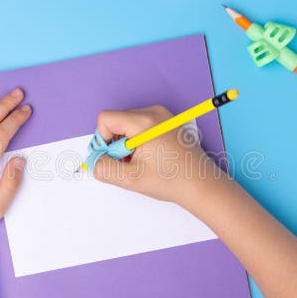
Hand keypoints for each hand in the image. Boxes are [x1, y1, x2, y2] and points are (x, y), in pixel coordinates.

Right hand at [92, 105, 217, 204]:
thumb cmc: (173, 180)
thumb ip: (105, 168)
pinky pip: (141, 126)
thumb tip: (94, 161)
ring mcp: (162, 116)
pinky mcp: (167, 122)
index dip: (102, 140)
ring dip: (126, 144)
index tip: (112, 158)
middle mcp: (154, 112)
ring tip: (140, 162)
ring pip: (128, 124)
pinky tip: (149, 158)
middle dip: (115, 143)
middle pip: (117, 120)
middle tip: (127, 163)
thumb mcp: (131, 179)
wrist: (202, 185)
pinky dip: (138, 141)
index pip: (106, 118)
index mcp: (144, 122)